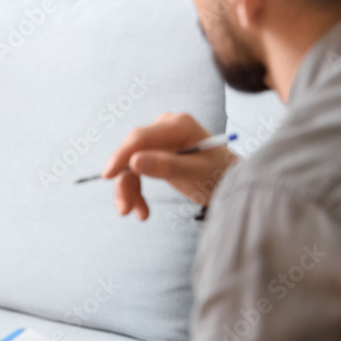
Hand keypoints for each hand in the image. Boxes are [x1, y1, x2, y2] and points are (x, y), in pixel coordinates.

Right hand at [102, 112, 238, 219]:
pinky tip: (143, 211)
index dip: (121, 156)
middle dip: (126, 181)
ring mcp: (160, 140)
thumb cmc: (219, 175)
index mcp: (178, 125)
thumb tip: (133, 162)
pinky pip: (138, 170)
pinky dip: (137, 191)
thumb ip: (166, 166)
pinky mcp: (157, 153)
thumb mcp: (194, 173)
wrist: (232, 181)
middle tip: (124, 210)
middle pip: (132, 152)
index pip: (141, 138)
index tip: (108, 176)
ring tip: (138, 215)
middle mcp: (165, 128)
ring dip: (130, 190)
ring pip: (131, 164)